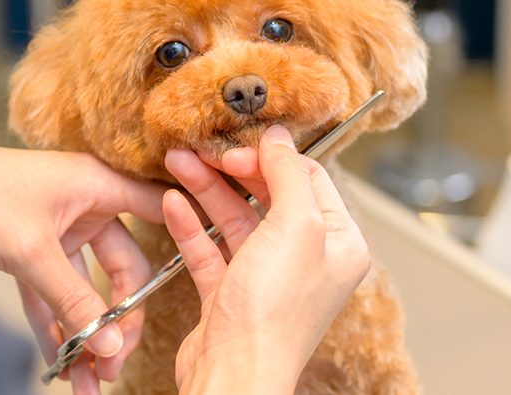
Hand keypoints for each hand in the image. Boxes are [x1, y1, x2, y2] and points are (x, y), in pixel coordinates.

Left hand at [0, 122, 167, 392]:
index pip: (158, 211)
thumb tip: (110, 342)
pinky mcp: (28, 248)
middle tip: (114, 362)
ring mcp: (55, 228)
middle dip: (119, 319)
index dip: (181, 244)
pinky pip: (51, 294)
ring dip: (86, 331)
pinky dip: (55, 324)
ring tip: (88, 378)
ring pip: (84, 288)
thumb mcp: (30, 251)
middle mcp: (83, 203)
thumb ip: (74, 299)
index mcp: (96, 184)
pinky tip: (58, 361)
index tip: (198, 284)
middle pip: (122, 268)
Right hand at [162, 125, 370, 393]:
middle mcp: (304, 260)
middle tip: (207, 149)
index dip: (275, 156)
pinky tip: (173, 202)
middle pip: (268, 196)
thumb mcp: (295, 227)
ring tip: (179, 162)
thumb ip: (289, 175)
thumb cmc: (273, 314)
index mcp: (337, 244)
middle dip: (234, 169)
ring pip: (235, 219)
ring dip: (206, 189)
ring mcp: (265, 277)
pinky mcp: (229, 294)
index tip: (245, 140)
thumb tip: (281, 139)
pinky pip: (209, 248)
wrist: (234, 372)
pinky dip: (191, 224)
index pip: (309, 180)